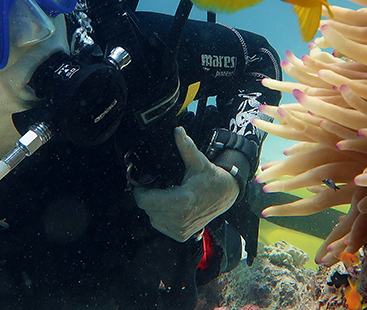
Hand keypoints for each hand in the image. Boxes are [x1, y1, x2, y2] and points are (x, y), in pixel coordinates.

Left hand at [132, 127, 239, 241]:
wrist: (226, 196)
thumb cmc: (211, 178)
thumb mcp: (198, 162)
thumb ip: (186, 147)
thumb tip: (178, 131)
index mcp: (182, 201)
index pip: (145, 201)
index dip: (140, 189)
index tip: (145, 181)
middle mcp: (180, 219)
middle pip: (147, 208)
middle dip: (148, 196)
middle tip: (157, 185)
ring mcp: (181, 230)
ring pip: (152, 217)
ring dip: (154, 207)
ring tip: (167, 194)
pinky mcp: (181, 236)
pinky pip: (160, 225)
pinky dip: (161, 216)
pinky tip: (171, 206)